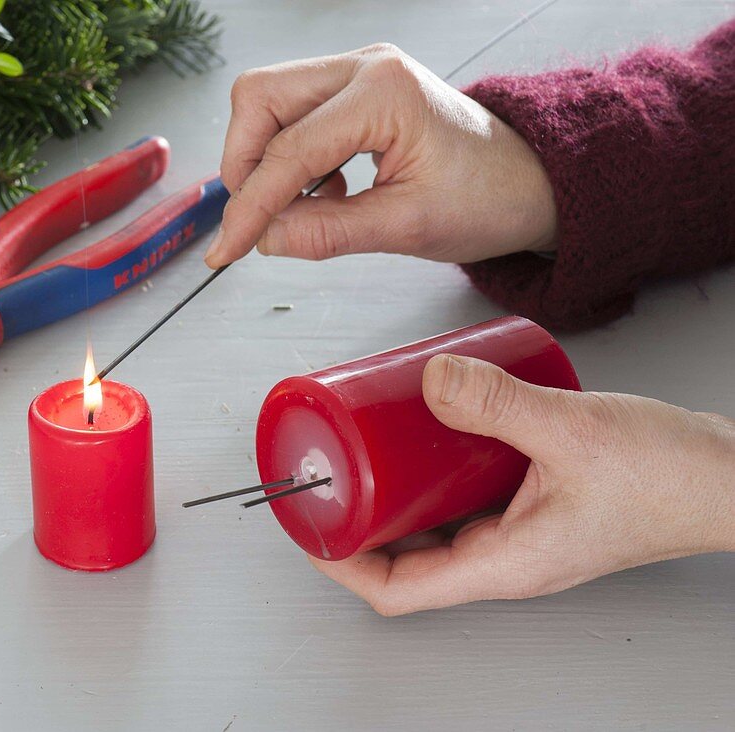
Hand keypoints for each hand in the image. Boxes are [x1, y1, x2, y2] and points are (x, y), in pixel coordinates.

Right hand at [206, 44, 558, 267]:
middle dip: (243, 164)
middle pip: (259, 97)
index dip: (249, 206)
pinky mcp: (354, 90)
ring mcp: (358, 73)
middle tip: (251, 221)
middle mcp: (365, 67)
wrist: (529, 183)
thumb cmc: (486, 198)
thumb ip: (328, 233)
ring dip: (262, 160)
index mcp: (385, 94)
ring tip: (293, 210)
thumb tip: (263, 238)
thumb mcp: (407, 228)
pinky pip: (292, 114)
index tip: (225, 251)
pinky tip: (321, 194)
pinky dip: (287, 158)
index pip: (289, 150)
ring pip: (267, 101)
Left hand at [309, 354, 734, 615]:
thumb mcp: (572, 430)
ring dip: (394, 494)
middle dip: (359, 522)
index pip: (399, 590)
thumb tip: (429, 382)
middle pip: (406, 559)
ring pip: (434, 527)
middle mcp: (507, 558)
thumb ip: (497, 403)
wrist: (731, 478)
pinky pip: (465, 500)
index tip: (310, 525)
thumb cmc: (673, 478)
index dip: (342, 564)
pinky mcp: (534, 506)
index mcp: (506, 564)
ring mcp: (521, 535)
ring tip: (366, 449)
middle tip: (330, 474)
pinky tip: (431, 434)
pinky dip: (435, 475)